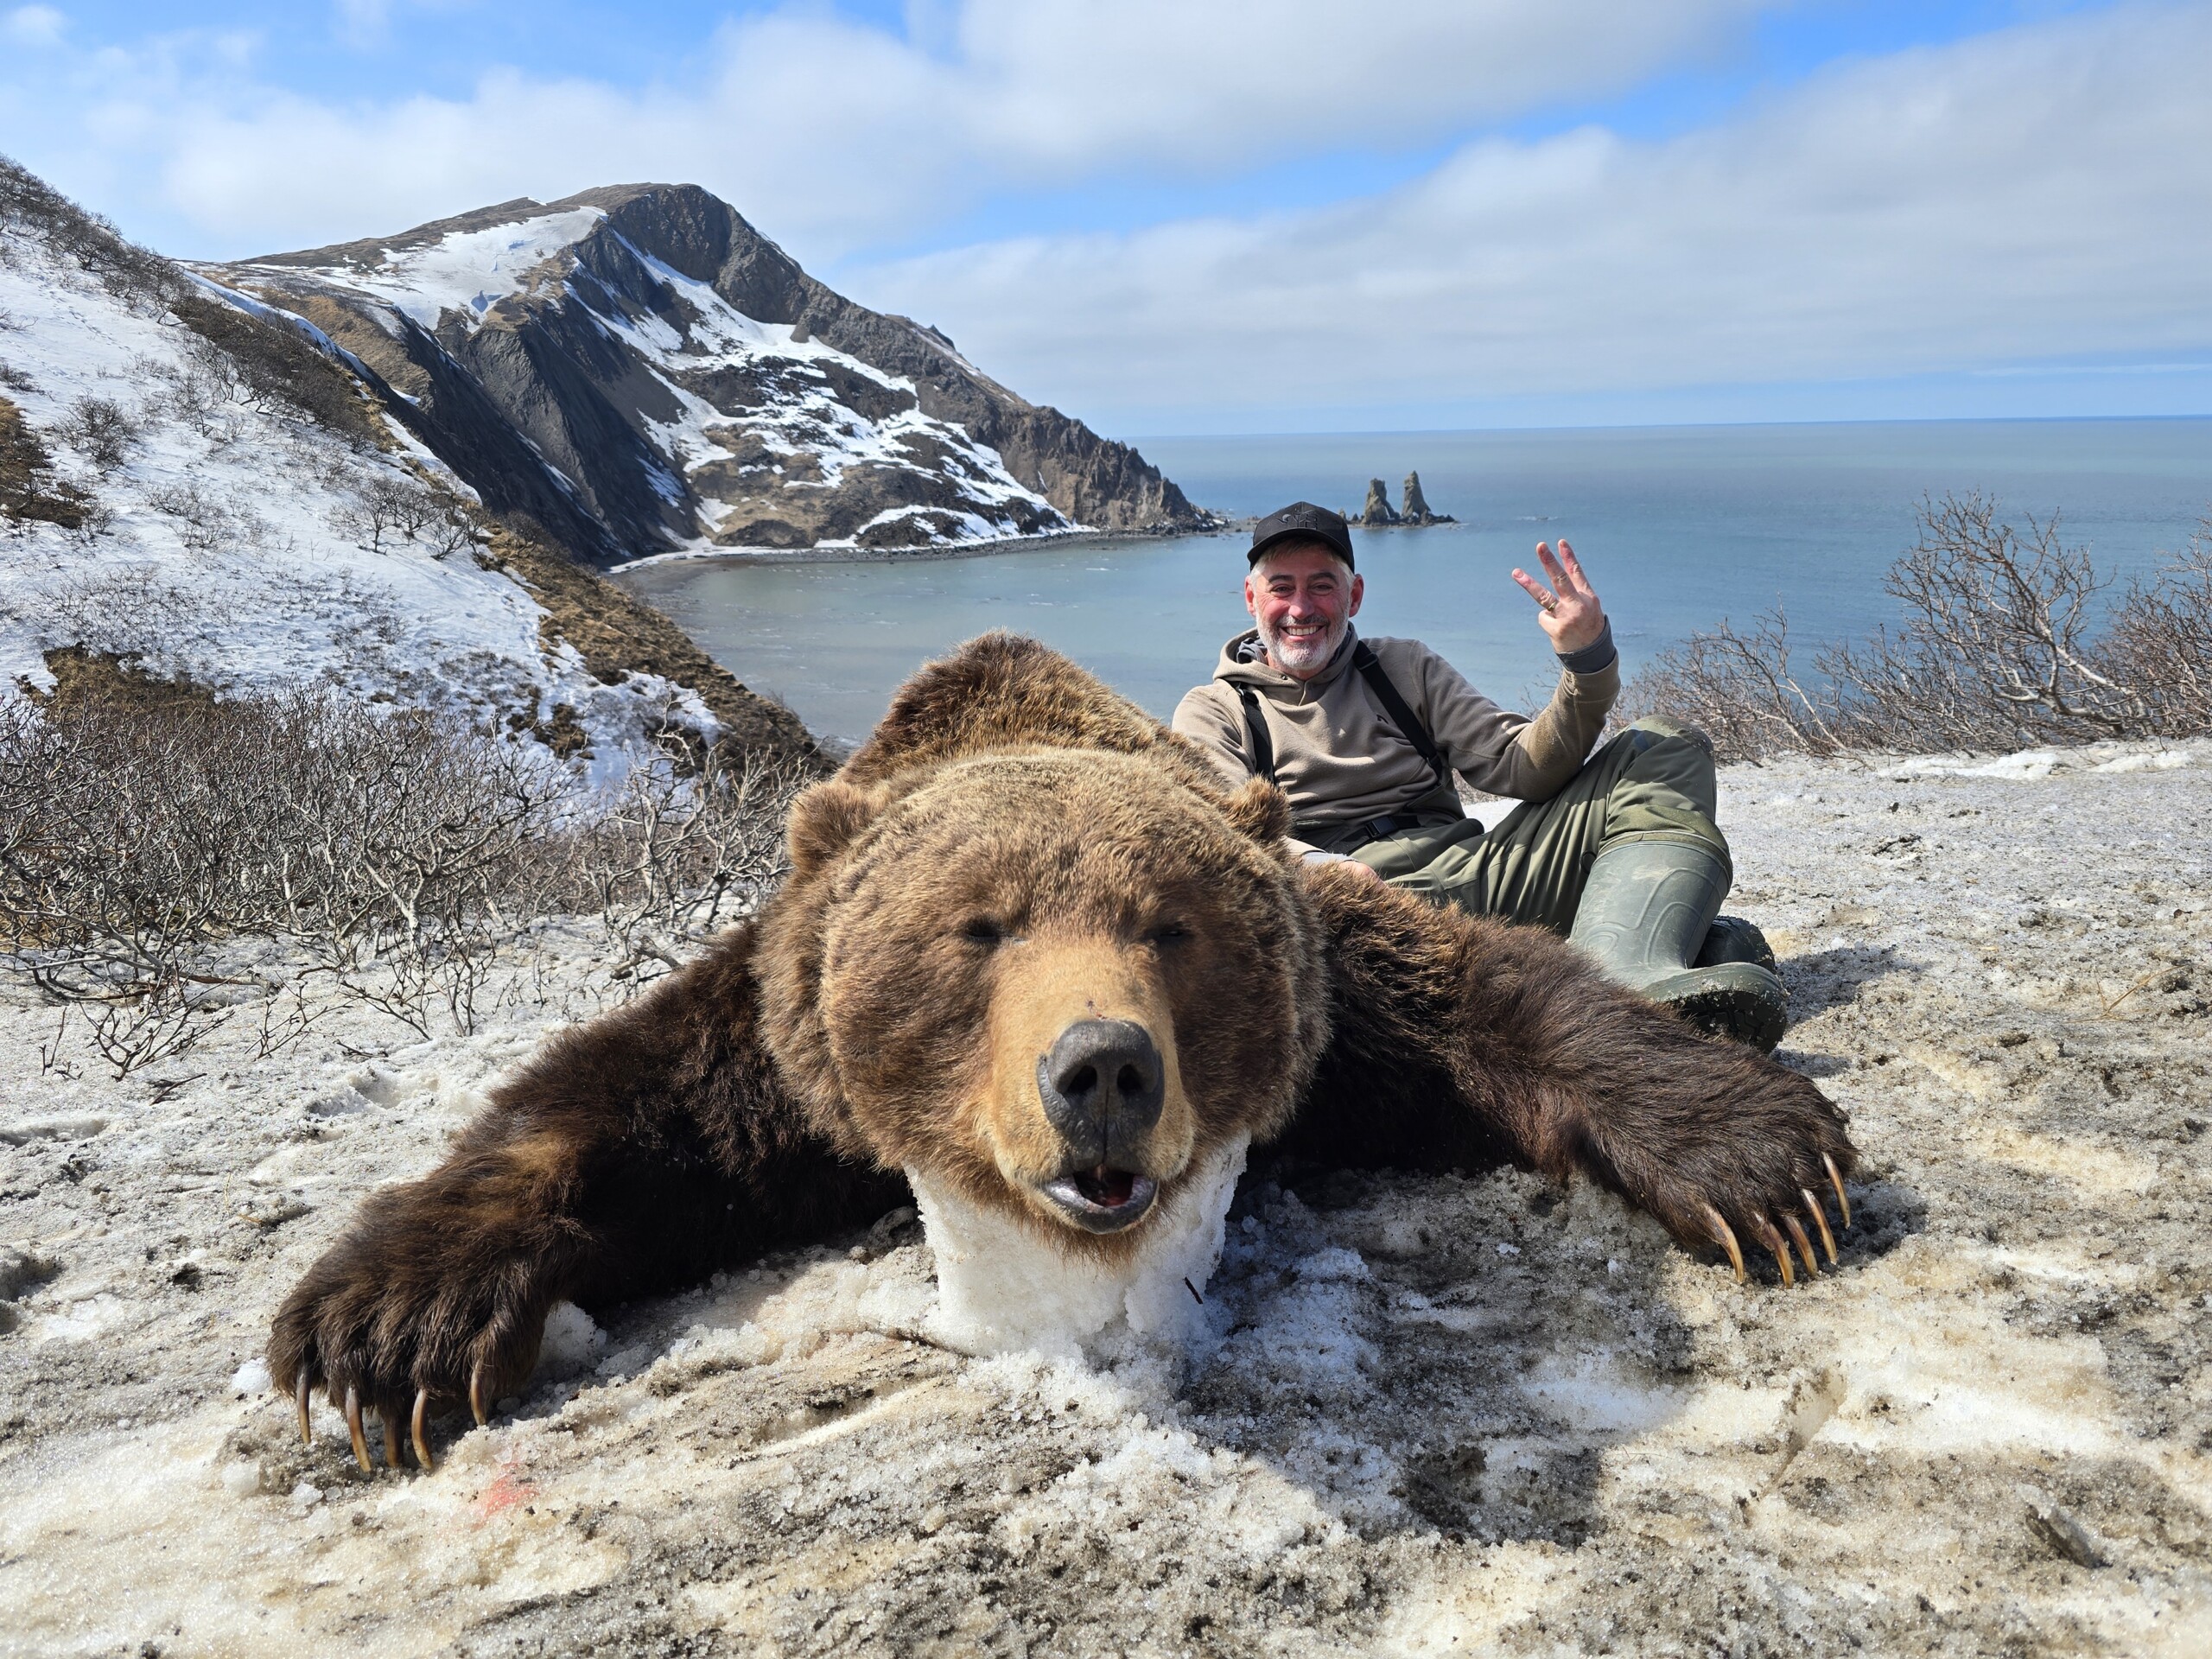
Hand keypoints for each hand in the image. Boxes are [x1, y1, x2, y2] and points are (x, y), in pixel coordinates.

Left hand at [1511, 540, 1606, 654]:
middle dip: (1549, 561)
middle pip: (1560, 579)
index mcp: (1588, 597)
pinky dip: (1548, 622)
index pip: (1576, 573)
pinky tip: (1557, 630)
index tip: (1560, 542)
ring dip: (1528, 583)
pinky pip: (1543, 618)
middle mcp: (1578, 605)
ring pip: (1544, 596)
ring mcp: (1567, 617)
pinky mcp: (1557, 629)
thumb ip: (1576, 593)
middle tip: (1540, 546)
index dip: (1568, 557)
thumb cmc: (1588, 627)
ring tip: (1515, 572)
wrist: (1591, 655)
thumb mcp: (1589, 608)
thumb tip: (1557, 577)